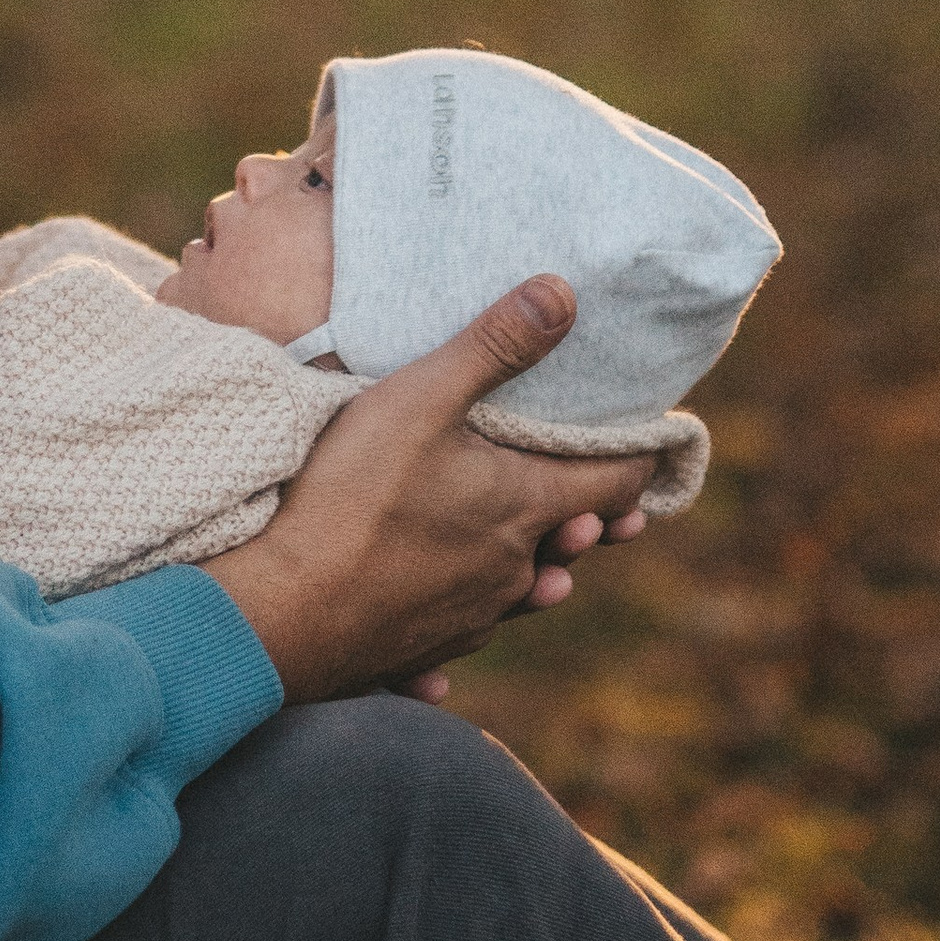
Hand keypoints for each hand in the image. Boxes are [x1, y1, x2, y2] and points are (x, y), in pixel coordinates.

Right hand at [207, 278, 656, 704]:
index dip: (639, 459)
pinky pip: (462, 631)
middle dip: (586, 518)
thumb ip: (492, 346)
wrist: (284, 611)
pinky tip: (448, 616)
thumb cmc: (354, 493)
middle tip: (602, 510)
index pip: (616, 484)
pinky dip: (466, 615)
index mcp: (524, 508)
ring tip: (544, 564)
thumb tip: (563, 294)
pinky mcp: (422, 646)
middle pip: (570, 541)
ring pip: (520, 591)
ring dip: (535, 569)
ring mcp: (469, 617)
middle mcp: (513, 572)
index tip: (655, 442)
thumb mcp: (421, 397)